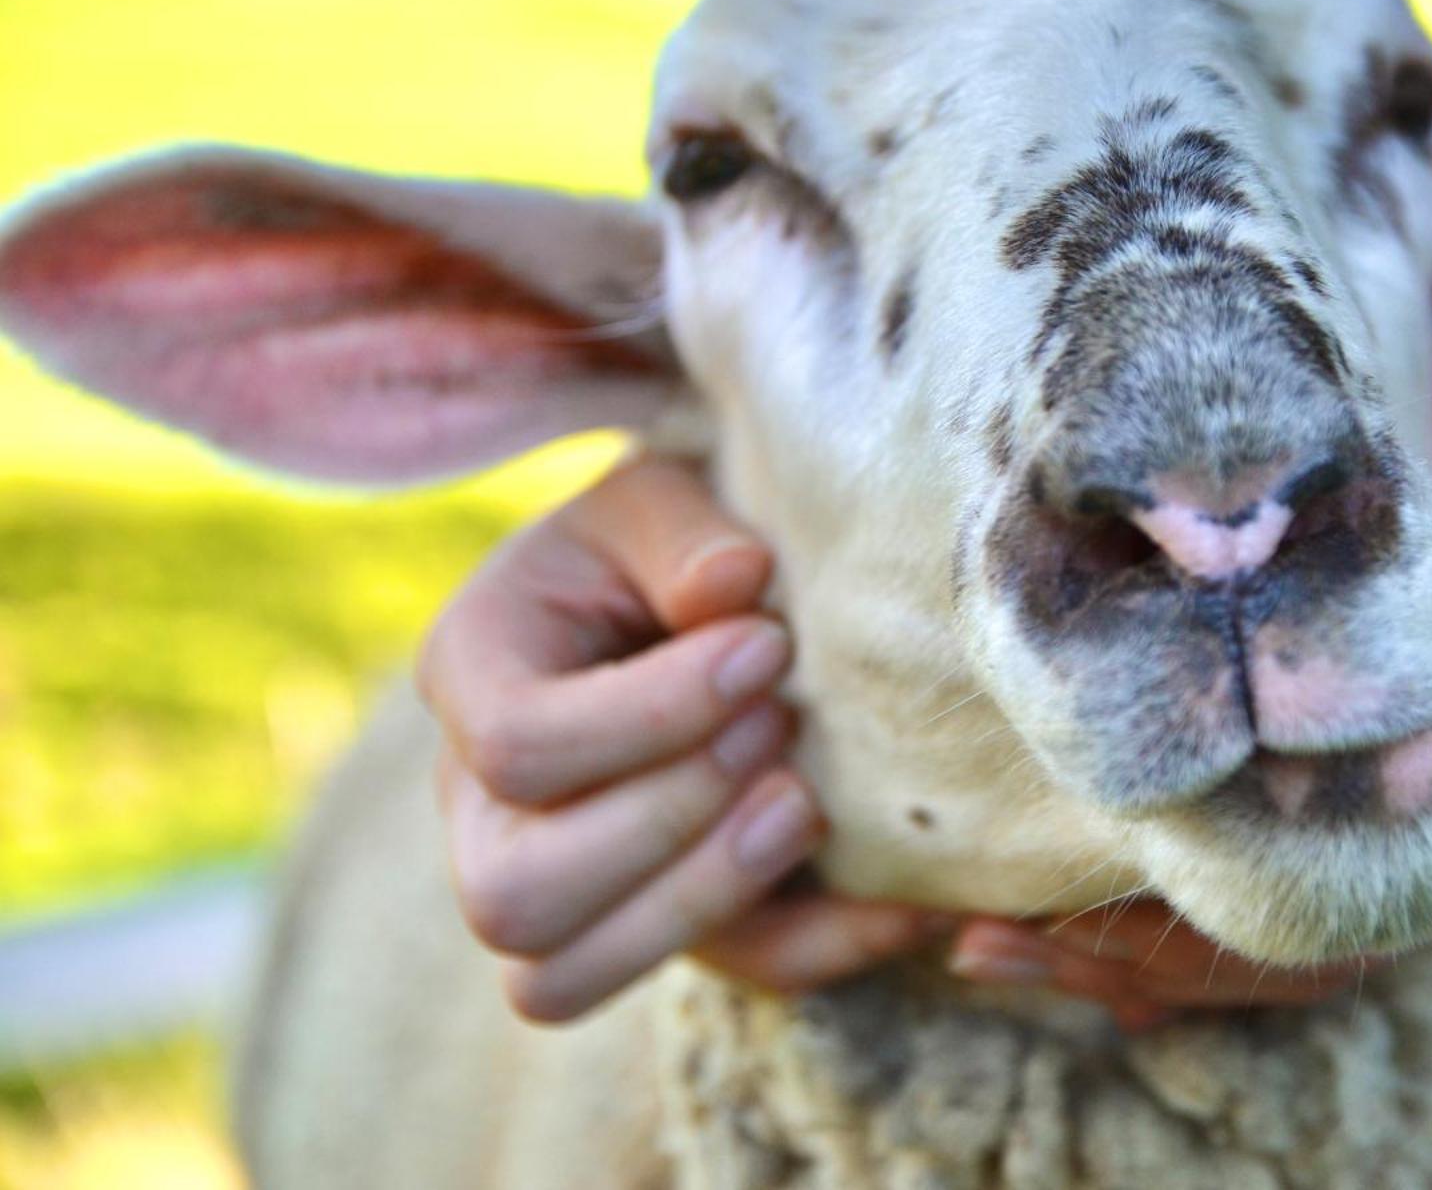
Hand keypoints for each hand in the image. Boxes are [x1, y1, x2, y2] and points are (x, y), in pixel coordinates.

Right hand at [418, 454, 946, 1021]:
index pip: (515, 747)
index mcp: (473, 677)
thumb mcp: (660, 500)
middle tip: (780, 726)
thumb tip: (735, 585)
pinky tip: (902, 896)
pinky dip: (818, 952)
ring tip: (807, 803)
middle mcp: (482, 810)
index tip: (765, 647)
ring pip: (560, 980)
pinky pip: (713, 985)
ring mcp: (560, 888)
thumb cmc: (665, 543)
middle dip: (669, 819)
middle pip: (514, 897)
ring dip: (706, 900)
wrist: (690, 601)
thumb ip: (684, 533)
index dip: (647, 715)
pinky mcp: (659, 929)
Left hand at [945, 284, 1431, 1021]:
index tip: (1060, 936)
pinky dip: (1159, 849)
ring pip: (1255, 891)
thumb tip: (1393, 791)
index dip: (1199, 955)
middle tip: (987, 945)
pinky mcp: (1350, 710)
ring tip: (995, 929)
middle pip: (1283, 935)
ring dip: (1130, 921)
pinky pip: (1246, 821)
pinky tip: (1064, 855)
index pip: (1339, 927)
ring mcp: (1397, 761)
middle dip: (1136, 957)